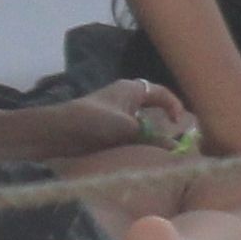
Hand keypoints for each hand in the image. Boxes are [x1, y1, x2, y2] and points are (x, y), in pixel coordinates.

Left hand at [71, 79, 191, 151]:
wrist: (60, 131)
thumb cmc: (96, 121)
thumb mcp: (129, 130)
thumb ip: (153, 138)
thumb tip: (174, 149)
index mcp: (132, 89)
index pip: (161, 92)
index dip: (174, 106)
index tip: (180, 124)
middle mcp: (125, 96)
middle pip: (152, 105)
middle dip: (163, 119)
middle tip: (173, 136)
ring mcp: (114, 111)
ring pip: (141, 120)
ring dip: (149, 132)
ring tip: (158, 146)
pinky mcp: (105, 126)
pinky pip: (129, 131)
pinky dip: (137, 139)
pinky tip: (138, 150)